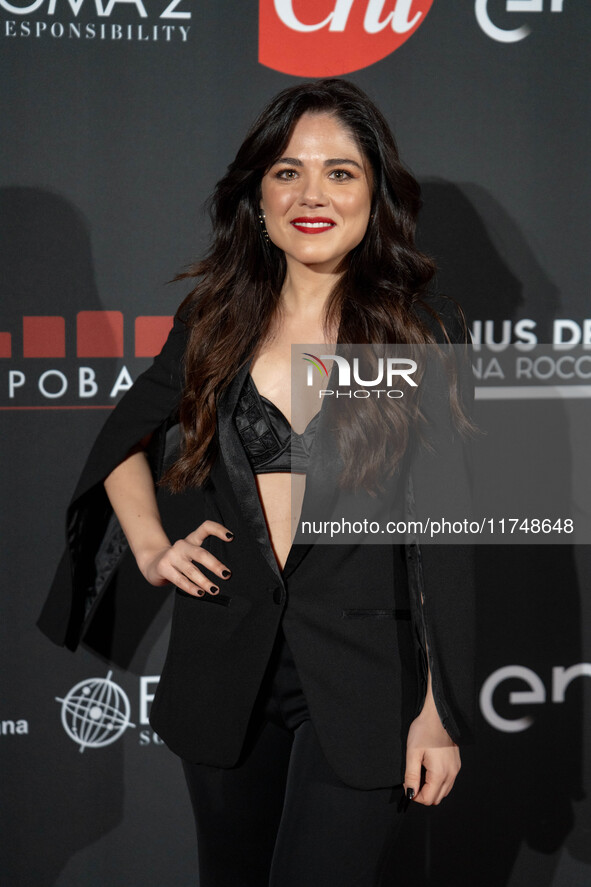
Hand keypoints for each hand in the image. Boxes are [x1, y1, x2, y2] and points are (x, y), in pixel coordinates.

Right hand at [137, 520, 233, 596]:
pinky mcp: (164, 568)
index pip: (205, 527)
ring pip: (191, 570)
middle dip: (215, 565)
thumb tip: (226, 573)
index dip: (218, 530)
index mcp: (191, 540)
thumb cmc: (179, 561)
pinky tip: (200, 593)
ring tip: (215, 590)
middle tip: (227, 575)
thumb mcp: (191, 554)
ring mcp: (172, 556)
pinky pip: (180, 580)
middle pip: (200, 554)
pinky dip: (191, 588)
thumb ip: (204, 557)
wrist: (153, 563)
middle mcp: (182, 545)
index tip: (231, 537)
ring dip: (205, 581)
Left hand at [403, 691, 460, 805]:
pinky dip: (438, 782)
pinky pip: (448, 782)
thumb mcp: (412, 753)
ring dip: (431, 789)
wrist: (438, 715)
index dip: (415, 795)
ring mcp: (455, 770)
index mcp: (440, 774)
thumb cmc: (424, 730)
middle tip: (412, 779)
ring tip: (420, 773)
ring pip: (443, 792)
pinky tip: (429, 769)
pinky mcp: (456, 765)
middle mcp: (451, 775)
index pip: (428, 799)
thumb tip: (410, 793)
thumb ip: (411, 776)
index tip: (407, 784)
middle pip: (437, 798)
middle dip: (423, 794)